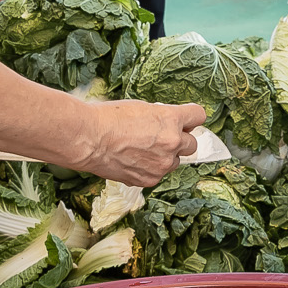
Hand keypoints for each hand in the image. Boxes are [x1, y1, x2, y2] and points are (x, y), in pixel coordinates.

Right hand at [81, 100, 204, 187]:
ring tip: (142, 150)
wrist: (89, 139)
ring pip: (175, 162)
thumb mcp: (141, 108)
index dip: (191, 118)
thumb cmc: (108, 118)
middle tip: (163, 137)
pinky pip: (158, 174)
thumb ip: (161, 118)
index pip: (198, 116)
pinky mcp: (150, 179)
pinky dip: (150, 169)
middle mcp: (172, 142)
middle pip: (192, 144)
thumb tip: (169, 124)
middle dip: (180, 140)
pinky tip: (133, 160)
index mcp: (171, 119)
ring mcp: (162, 164)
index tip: (187, 120)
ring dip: (165, 157)